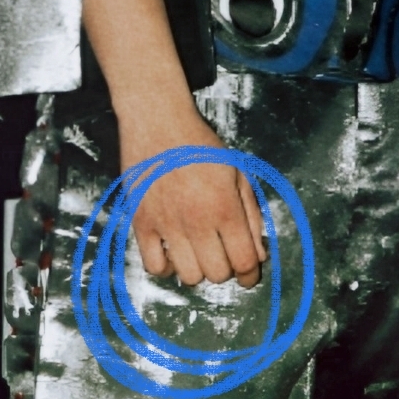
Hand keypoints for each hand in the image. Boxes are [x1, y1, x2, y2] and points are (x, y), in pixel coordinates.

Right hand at [116, 108, 267, 286]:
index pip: (244, 261)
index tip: (248, 275)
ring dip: (198, 270)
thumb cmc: (202, 146)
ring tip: (197, 253)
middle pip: (217, 273)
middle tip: (222, 254)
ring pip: (188, 276)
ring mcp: (166, 225)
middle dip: (225, 269)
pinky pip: (154, 266)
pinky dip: (166, 268)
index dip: (250, 276)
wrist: (158, 123)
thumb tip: (258, 254)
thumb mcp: (238, 174)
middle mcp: (196, 222)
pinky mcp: (141, 224)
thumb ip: (251, 216)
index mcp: (225, 208)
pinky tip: (173, 253)